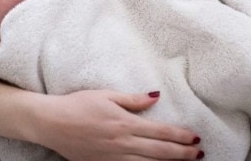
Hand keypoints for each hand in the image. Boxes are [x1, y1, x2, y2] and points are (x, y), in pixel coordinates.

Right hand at [35, 90, 203, 159]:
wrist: (51, 123)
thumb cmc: (78, 105)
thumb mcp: (106, 95)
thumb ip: (133, 99)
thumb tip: (156, 97)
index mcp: (124, 122)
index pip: (160, 131)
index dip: (180, 135)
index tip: (195, 137)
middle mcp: (122, 142)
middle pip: (159, 151)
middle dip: (182, 153)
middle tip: (199, 153)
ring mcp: (113, 158)